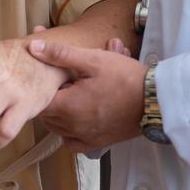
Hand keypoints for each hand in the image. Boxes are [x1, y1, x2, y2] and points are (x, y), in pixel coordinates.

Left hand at [30, 39, 146, 153]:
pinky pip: (72, 142)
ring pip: (57, 128)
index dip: (38, 87)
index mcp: (68, 107)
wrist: (156, 101)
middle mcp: (72, 127)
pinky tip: (76, 117)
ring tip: (69, 95)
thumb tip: (33, 46)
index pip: (37, 101)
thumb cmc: (125, 78)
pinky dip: (69, 132)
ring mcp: (85, 137)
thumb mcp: (92, 59)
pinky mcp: (98, 143)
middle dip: (49, 98)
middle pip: (46, 115)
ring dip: (57, 113)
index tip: (44, 75)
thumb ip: (60, 54)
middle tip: (59, 82)